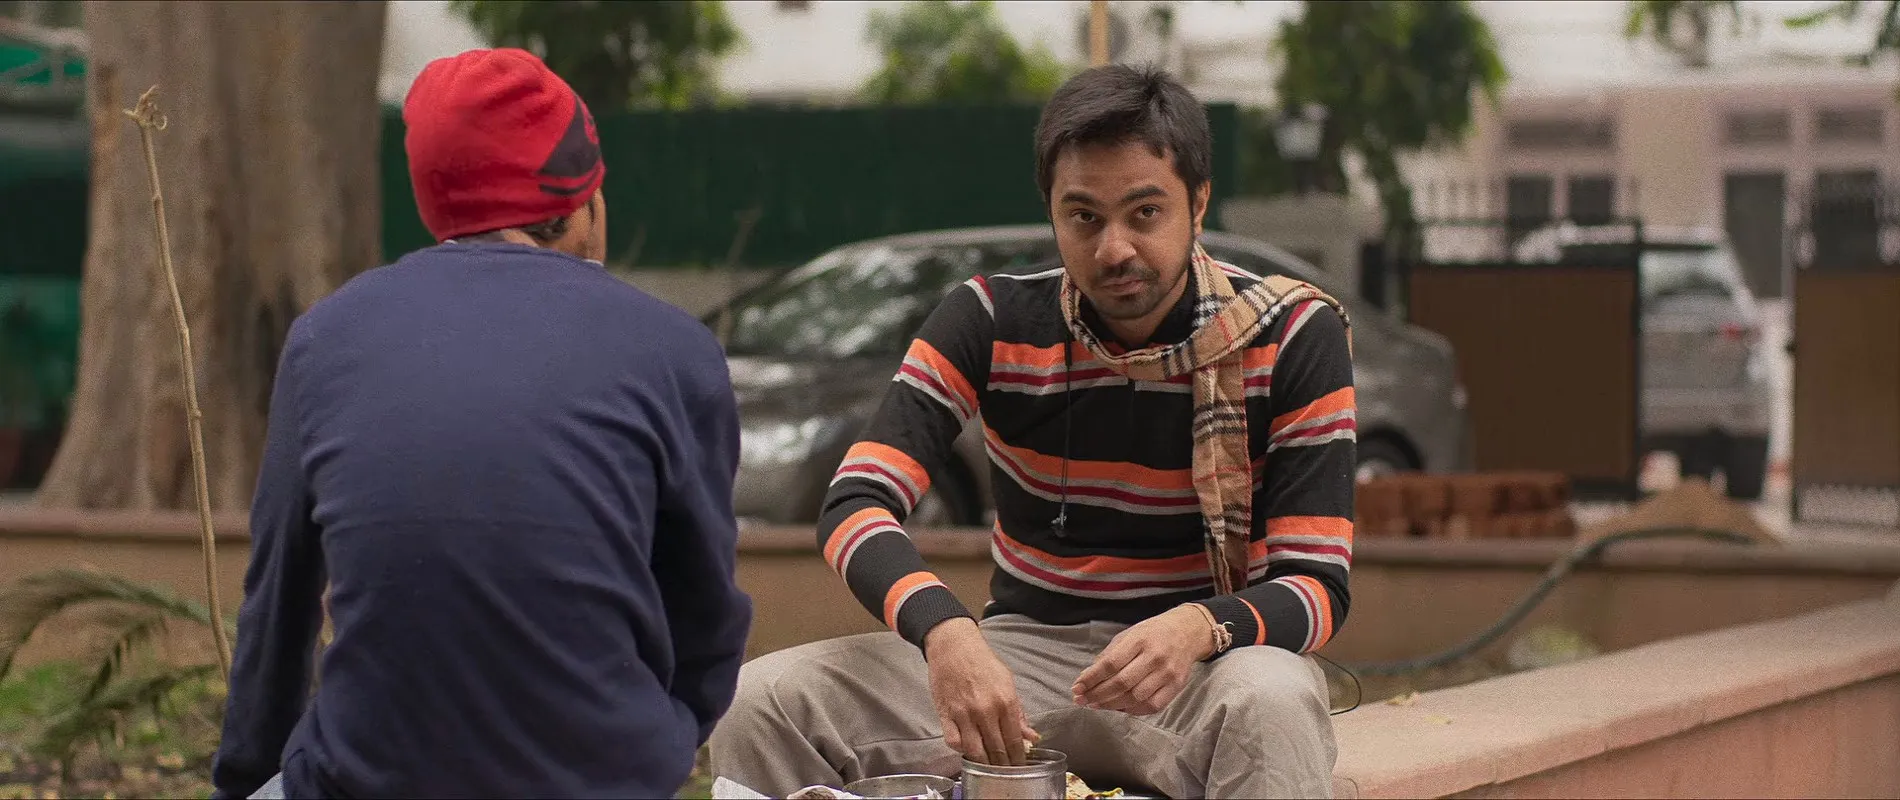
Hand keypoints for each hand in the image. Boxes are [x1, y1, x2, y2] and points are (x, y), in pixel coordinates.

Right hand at [924, 618, 1040, 765]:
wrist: (955, 646)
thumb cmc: (983, 663)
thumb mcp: (1008, 682)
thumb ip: (1019, 712)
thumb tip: (1032, 737)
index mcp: (1005, 701)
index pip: (1014, 740)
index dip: (1018, 758)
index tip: (1020, 767)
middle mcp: (986, 710)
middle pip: (997, 749)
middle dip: (1003, 765)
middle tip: (1006, 773)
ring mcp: (964, 713)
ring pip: (975, 751)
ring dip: (984, 763)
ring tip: (989, 767)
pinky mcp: (946, 714)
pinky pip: (953, 742)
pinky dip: (961, 750)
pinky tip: (968, 750)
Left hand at [1071, 605, 1213, 715]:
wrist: (1188, 633)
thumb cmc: (1153, 633)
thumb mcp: (1129, 634)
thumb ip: (1109, 655)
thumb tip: (1087, 678)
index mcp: (1139, 640)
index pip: (1110, 663)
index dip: (1091, 679)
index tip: (1077, 688)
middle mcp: (1154, 657)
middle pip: (1121, 683)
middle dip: (1097, 695)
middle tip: (1082, 700)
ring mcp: (1167, 673)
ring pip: (1135, 698)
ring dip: (1111, 705)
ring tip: (1097, 705)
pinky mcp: (1176, 687)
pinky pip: (1152, 706)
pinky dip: (1133, 710)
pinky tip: (1120, 707)